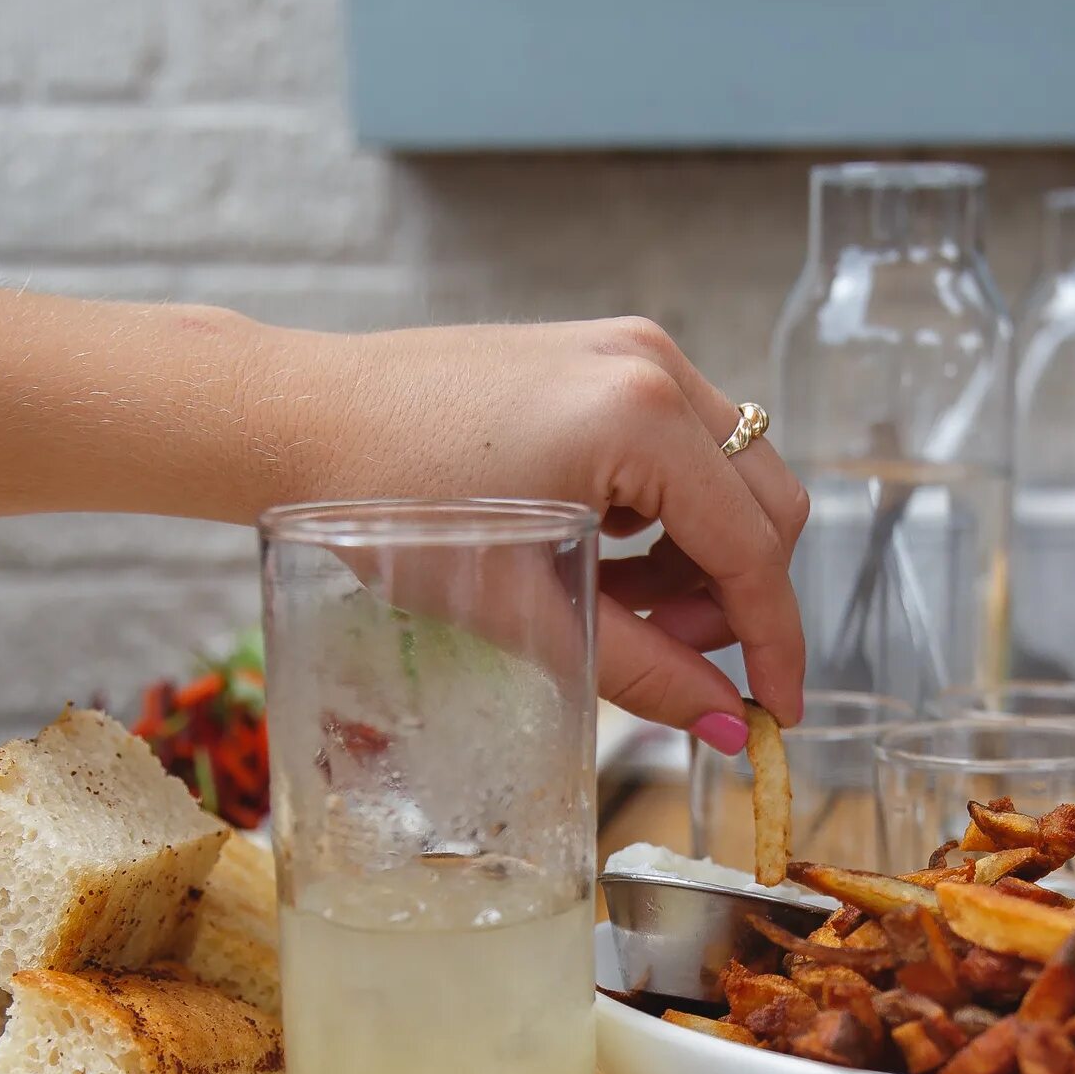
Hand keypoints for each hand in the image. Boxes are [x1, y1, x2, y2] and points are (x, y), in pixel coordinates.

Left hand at [276, 317, 808, 745]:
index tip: (776, 712)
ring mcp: (630, 348)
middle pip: (765, 502)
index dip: (775, 643)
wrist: (298, 417)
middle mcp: (652, 365)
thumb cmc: (386, 502)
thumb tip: (722, 725)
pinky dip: (664, 511)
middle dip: (737, 595)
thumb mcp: (522, 607)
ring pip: (730, 474)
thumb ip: (642, 671)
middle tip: (673, 655)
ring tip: (619, 605)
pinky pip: (681, 444)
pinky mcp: (603, 352)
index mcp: (640, 418)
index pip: (753, 550)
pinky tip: (597, 551)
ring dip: (699, 555)